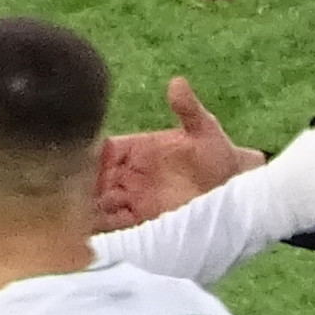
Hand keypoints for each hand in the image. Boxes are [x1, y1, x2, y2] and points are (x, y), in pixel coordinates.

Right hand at [98, 77, 259, 229]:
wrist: (238, 191)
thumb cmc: (220, 155)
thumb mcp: (205, 130)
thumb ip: (189, 109)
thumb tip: (178, 83)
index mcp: (137, 148)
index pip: (104, 151)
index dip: (91, 157)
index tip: (83, 165)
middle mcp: (131, 173)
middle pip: (96, 179)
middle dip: (84, 187)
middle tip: (75, 195)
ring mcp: (135, 197)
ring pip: (102, 202)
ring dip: (91, 209)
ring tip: (82, 216)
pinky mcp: (144, 220)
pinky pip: (117, 223)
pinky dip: (105, 227)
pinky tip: (96, 231)